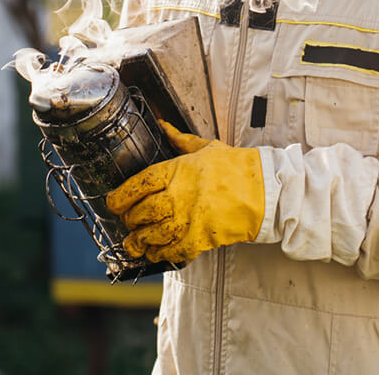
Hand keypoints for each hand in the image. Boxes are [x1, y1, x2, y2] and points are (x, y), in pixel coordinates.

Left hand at [105, 120, 263, 262]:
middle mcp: (179, 196)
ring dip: (139, 241)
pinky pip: (171, 251)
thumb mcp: (205, 147)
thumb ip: (179, 139)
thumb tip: (163, 124)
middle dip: (130, 219)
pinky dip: (159, 254)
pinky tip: (154, 252)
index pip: (138, 184)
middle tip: (127, 221)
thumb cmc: (237, 168)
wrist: (265, 191)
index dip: (120, 196)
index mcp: (177, 170)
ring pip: (152, 235)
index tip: (113, 203)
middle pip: (141, 212)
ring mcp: (189, 219)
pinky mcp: (201, 239)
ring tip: (134, 242)